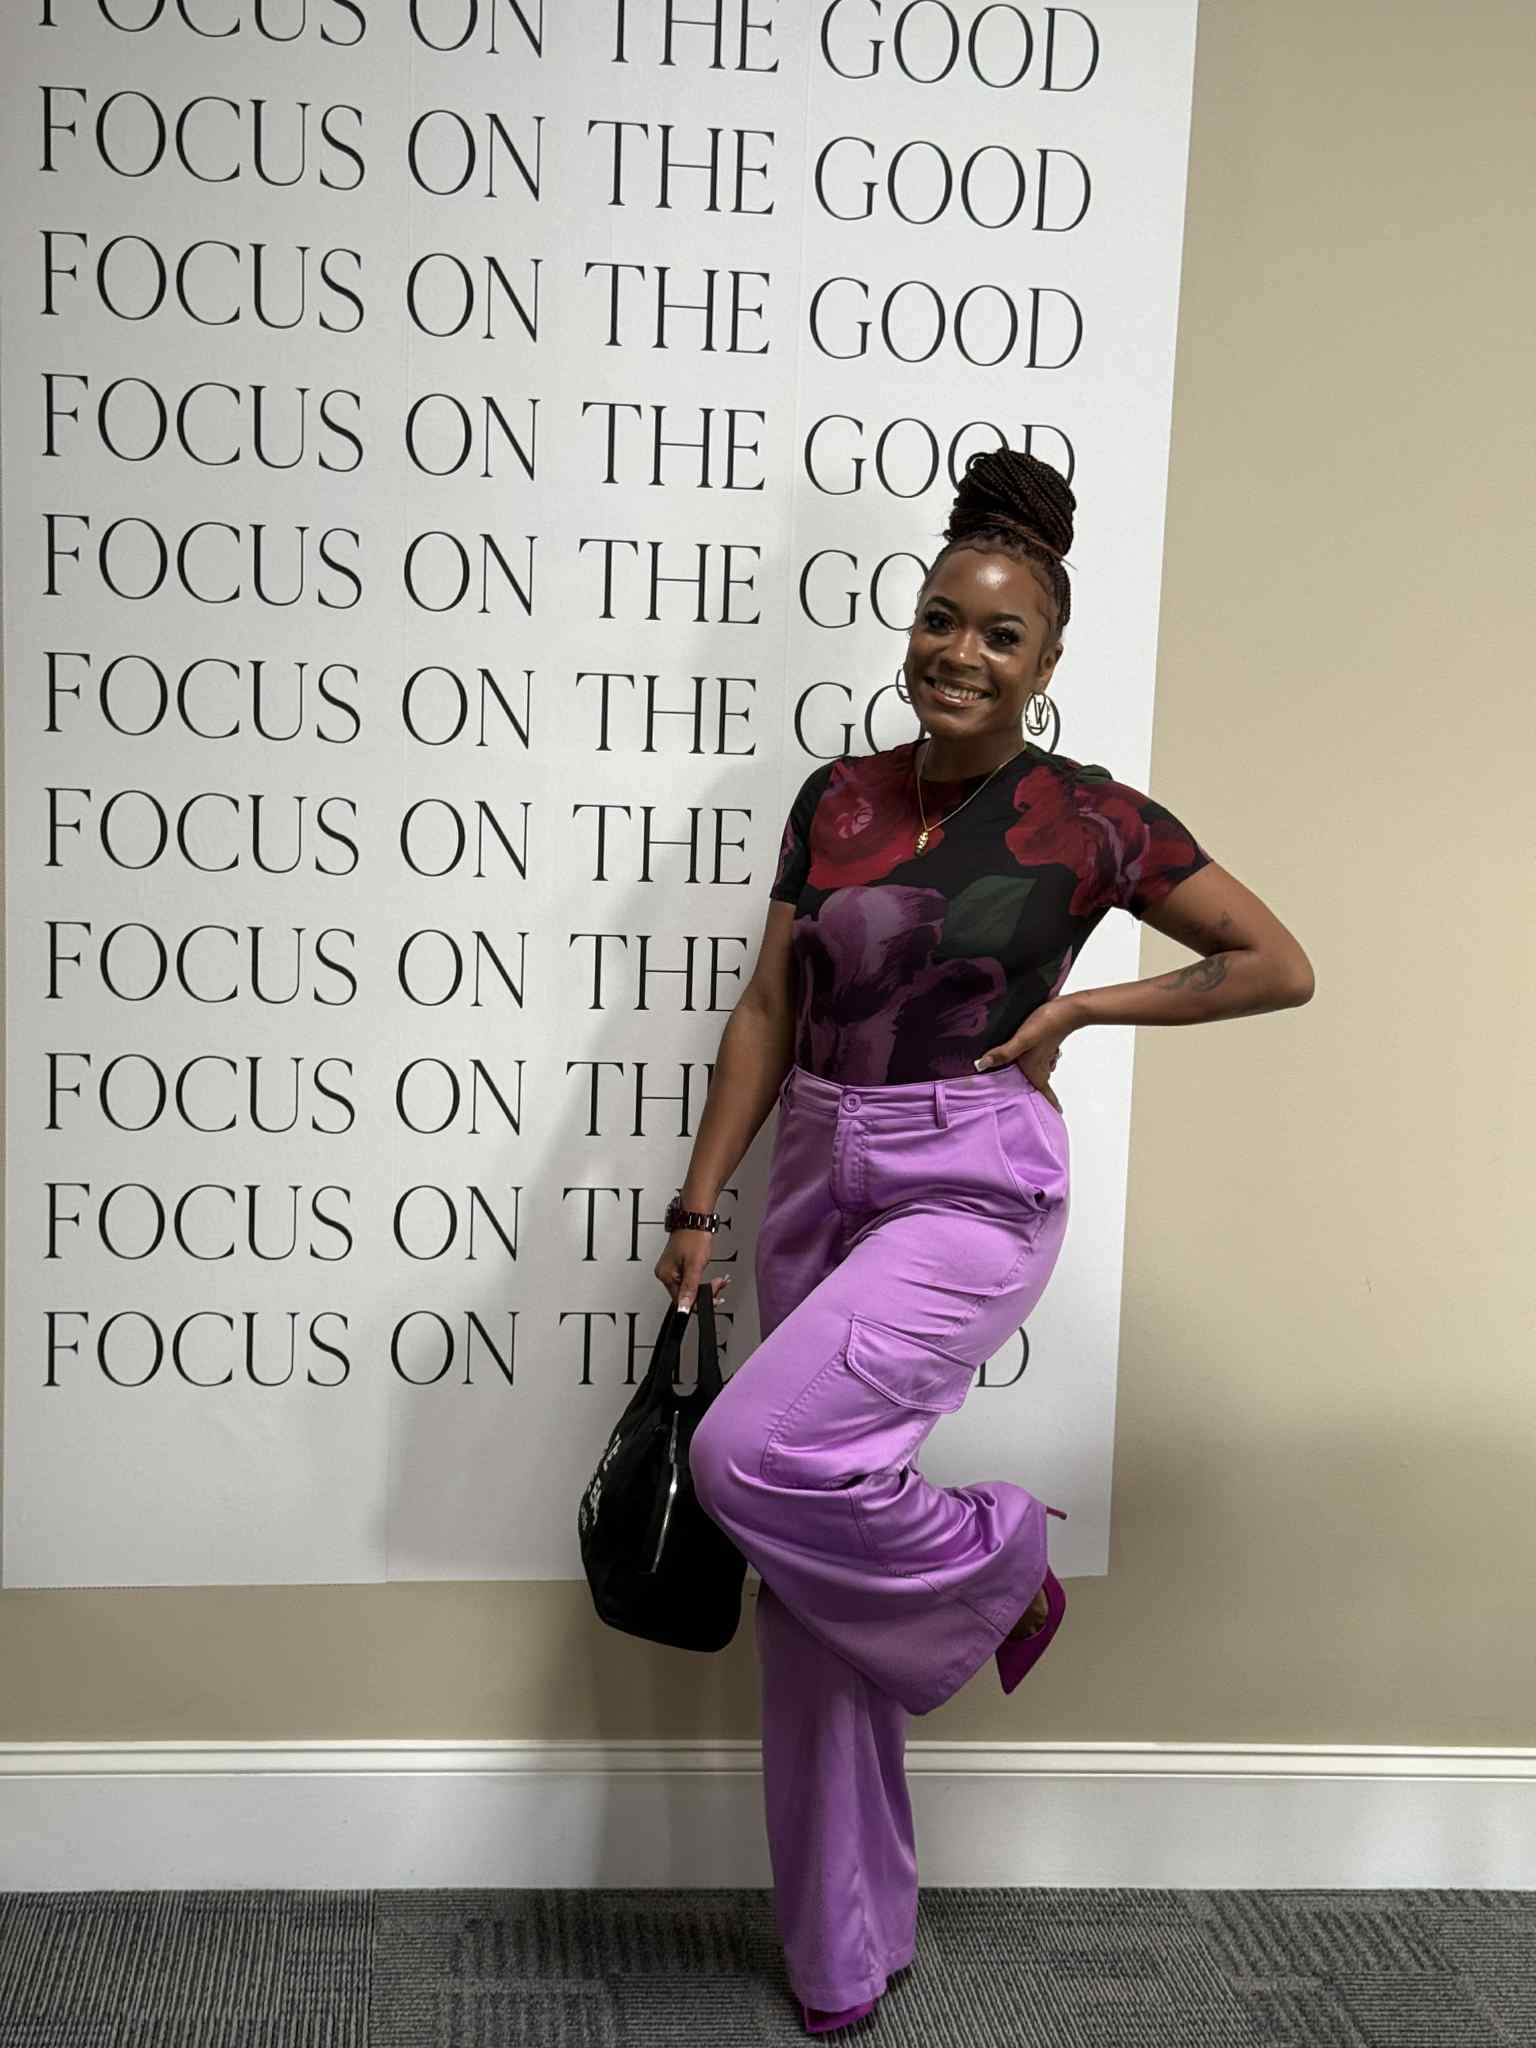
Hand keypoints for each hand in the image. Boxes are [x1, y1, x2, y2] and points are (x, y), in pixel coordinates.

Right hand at [654, 1229, 730, 1315]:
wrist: (696, 1220)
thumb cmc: (694, 1236)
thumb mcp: (695, 1265)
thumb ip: (690, 1288)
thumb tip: (684, 1308)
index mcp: (666, 1275)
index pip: (681, 1301)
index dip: (699, 1302)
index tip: (715, 1298)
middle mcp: (666, 1274)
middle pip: (686, 1296)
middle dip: (705, 1293)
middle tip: (719, 1285)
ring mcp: (672, 1270)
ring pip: (690, 1289)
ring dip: (706, 1288)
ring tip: (718, 1282)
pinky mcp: (678, 1266)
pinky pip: (690, 1281)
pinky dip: (701, 1281)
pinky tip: (711, 1279)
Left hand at [971, 998, 1077, 1113]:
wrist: (1067, 1009)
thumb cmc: (1046, 1026)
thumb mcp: (1022, 1040)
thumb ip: (1003, 1053)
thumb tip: (980, 1065)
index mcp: (1037, 1071)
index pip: (1045, 1094)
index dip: (1050, 1105)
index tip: (1054, 1115)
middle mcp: (1042, 1066)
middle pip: (1039, 1085)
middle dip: (1035, 1094)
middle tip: (1026, 1104)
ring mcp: (1044, 1054)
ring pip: (1038, 1071)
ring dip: (1032, 1077)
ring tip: (1020, 1082)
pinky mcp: (1043, 1043)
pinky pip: (1036, 1059)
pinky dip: (1031, 1062)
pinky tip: (1021, 1057)